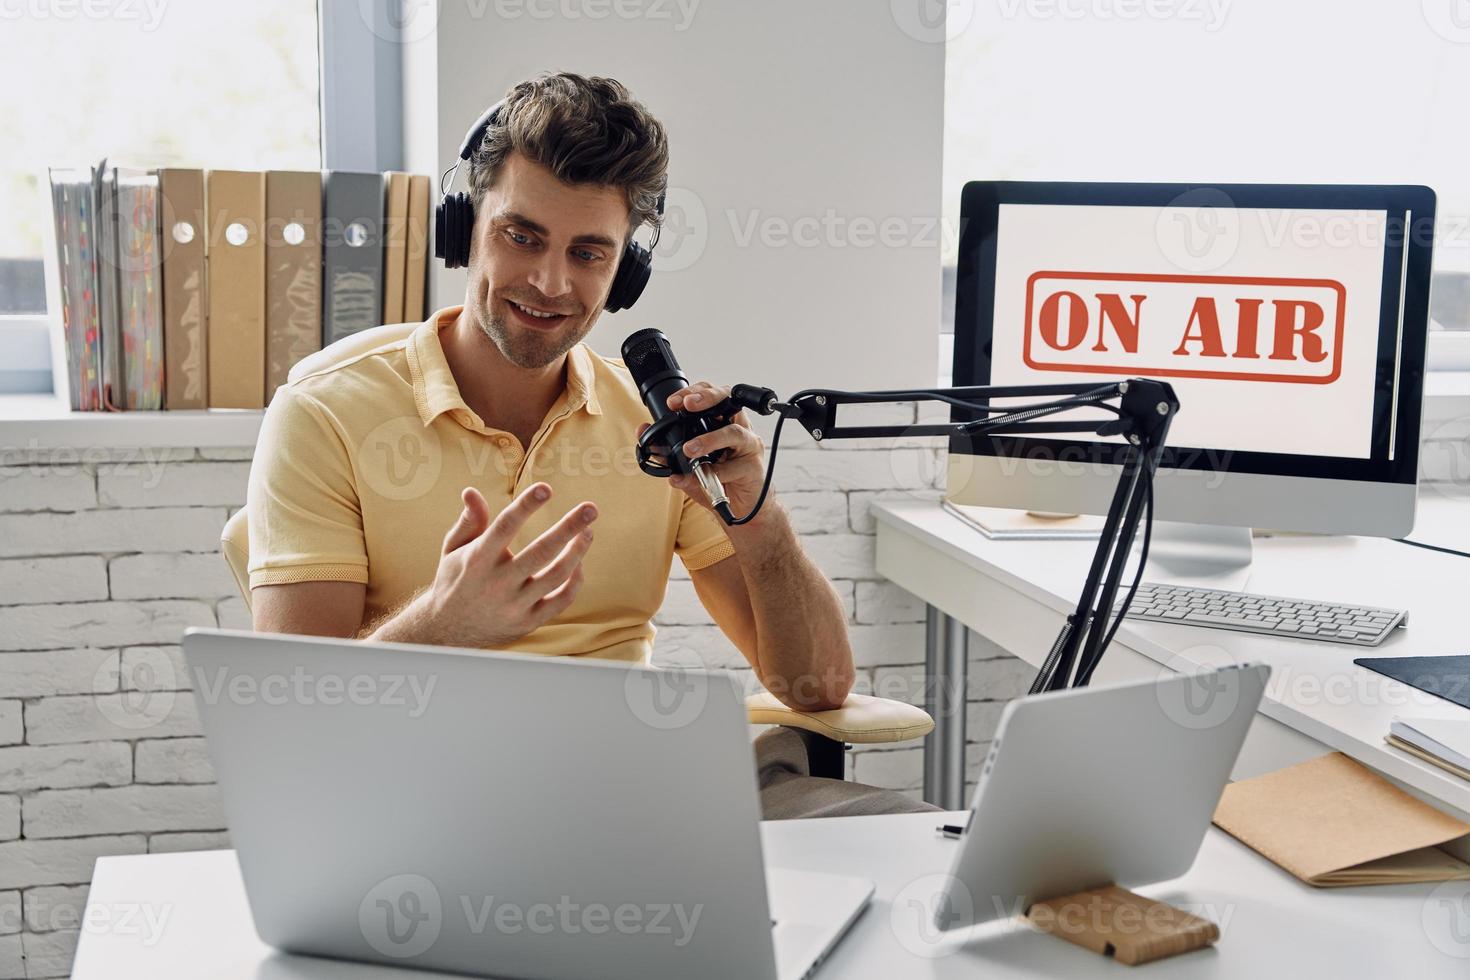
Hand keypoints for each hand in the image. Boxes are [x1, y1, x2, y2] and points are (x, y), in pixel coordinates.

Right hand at [415, 483, 596, 647]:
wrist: (448, 632)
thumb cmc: (455, 581)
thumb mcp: (453, 549)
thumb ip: (468, 521)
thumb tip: (471, 491)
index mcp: (477, 559)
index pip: (505, 527)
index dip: (526, 506)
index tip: (546, 488)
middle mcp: (497, 583)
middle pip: (541, 551)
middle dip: (569, 527)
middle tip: (591, 508)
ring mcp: (514, 605)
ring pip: (556, 576)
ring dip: (577, 552)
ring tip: (588, 531)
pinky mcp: (528, 622)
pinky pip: (561, 601)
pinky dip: (575, 581)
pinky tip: (579, 563)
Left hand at [640, 381, 772, 523]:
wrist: (739, 509)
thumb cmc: (717, 481)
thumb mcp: (686, 466)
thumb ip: (666, 451)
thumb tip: (643, 434)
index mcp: (721, 422)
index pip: (709, 394)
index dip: (693, 391)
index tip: (673, 402)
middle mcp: (738, 428)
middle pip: (728, 399)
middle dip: (706, 398)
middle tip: (687, 405)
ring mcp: (748, 446)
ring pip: (733, 433)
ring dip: (709, 440)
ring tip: (690, 449)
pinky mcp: (754, 467)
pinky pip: (735, 466)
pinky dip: (718, 472)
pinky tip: (708, 477)